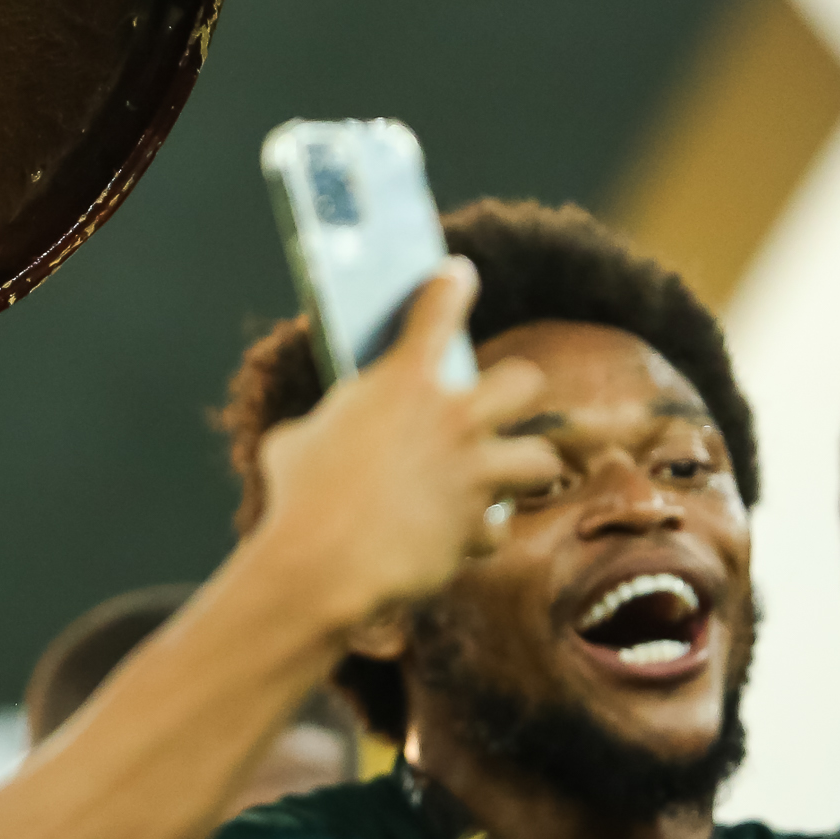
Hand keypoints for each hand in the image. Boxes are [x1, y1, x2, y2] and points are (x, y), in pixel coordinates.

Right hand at [252, 258, 562, 635]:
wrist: (327, 564)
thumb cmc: (299, 496)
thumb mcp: (296, 442)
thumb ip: (324, 427)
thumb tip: (321, 436)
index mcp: (402, 381)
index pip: (437, 310)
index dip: (450, 286)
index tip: (459, 274)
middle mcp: (453, 417)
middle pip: (525, 381)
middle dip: (516, 390)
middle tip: (497, 405)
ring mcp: (475, 472)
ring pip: (543, 458)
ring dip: (523, 466)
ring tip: (504, 476)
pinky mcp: (480, 525)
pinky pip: (496, 528)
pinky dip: (477, 535)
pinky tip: (455, 540)